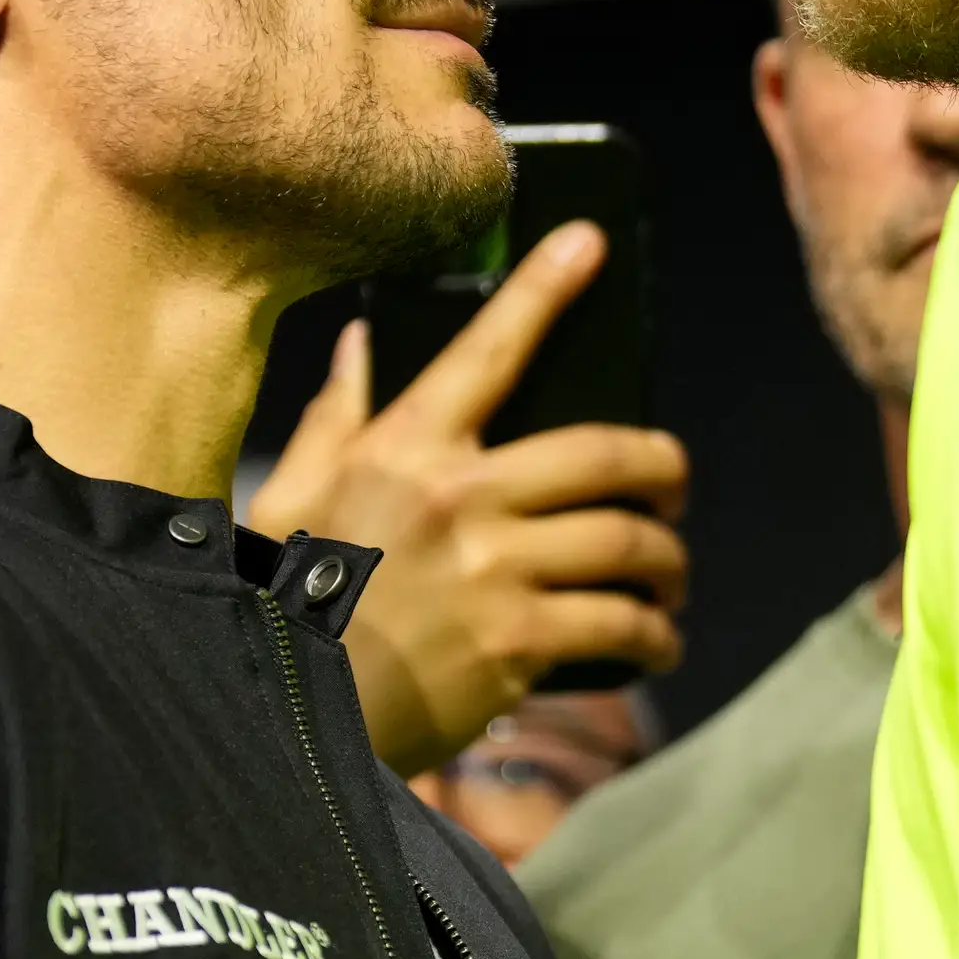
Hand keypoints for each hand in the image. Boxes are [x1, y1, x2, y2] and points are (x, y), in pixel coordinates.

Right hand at [245, 224, 688, 775]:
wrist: (286, 715)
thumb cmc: (285, 601)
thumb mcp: (289, 498)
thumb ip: (334, 418)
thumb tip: (363, 342)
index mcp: (404, 449)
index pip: (487, 349)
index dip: (544, 287)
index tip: (588, 243)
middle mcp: (460, 498)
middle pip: (604, 455)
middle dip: (663, 467)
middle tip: (674, 485)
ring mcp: (496, 572)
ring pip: (628, 543)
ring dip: (667, 561)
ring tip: (670, 575)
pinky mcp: (520, 645)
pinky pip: (621, 625)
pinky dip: (655, 635)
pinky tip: (658, 643)